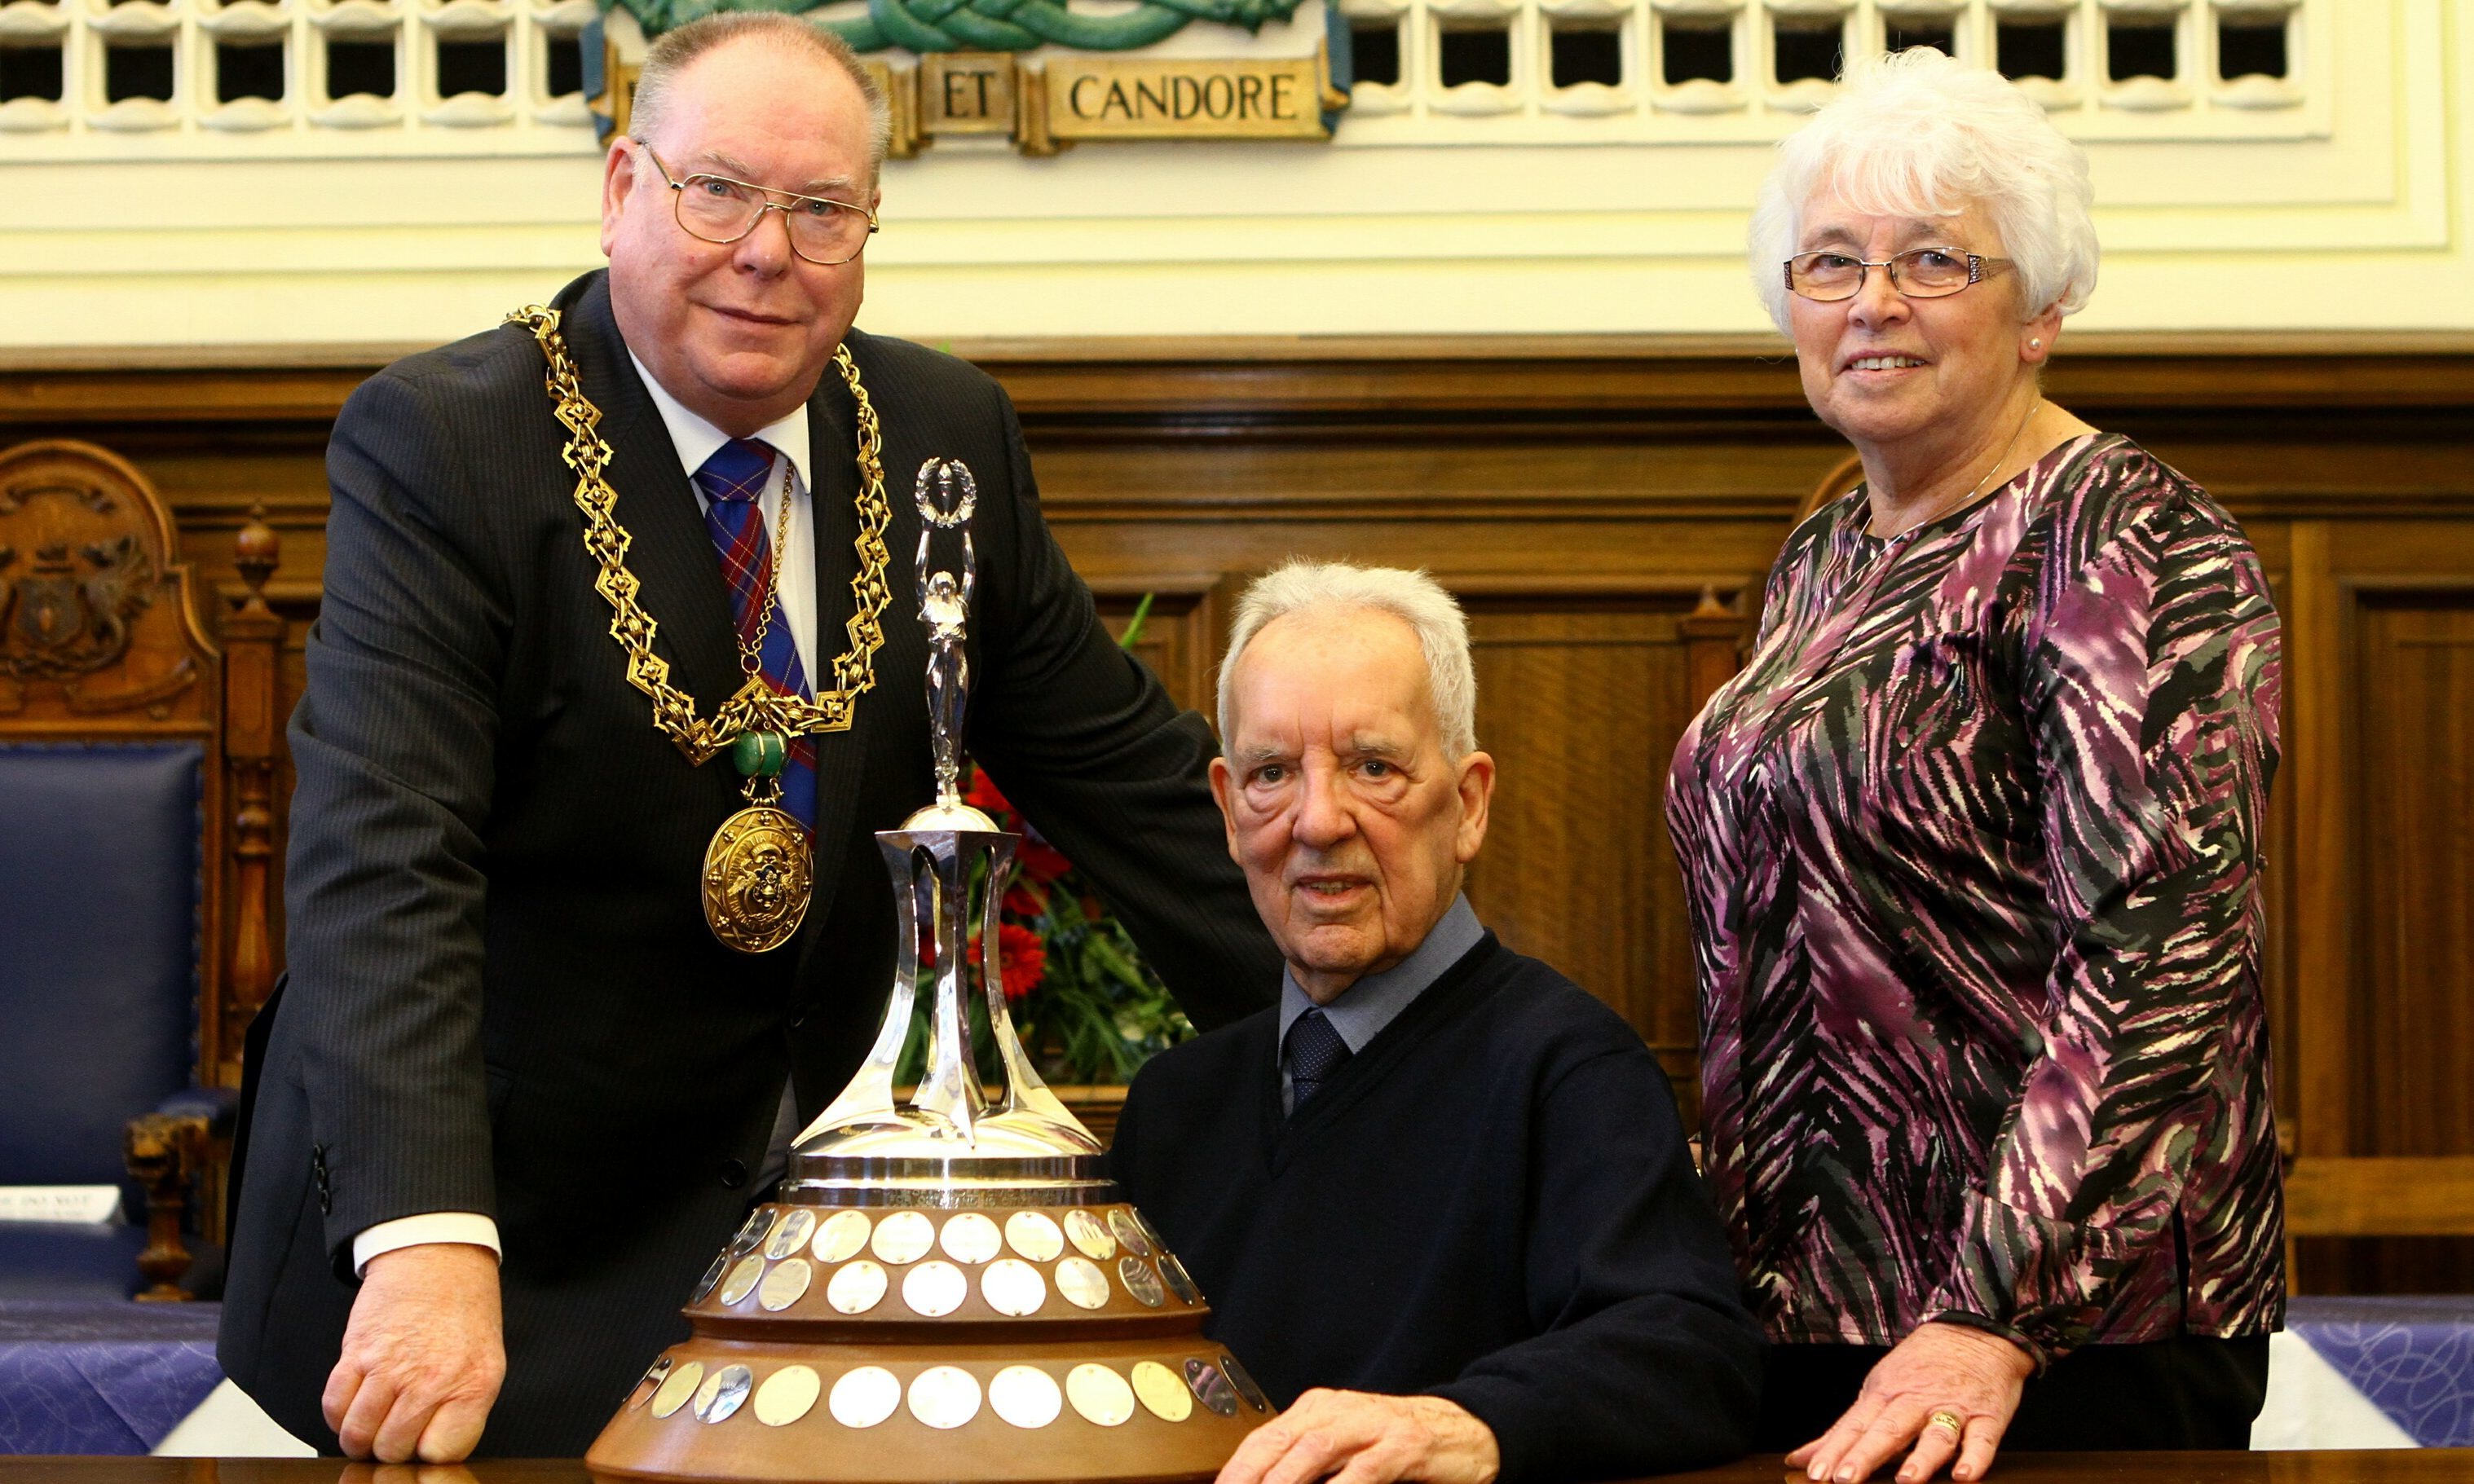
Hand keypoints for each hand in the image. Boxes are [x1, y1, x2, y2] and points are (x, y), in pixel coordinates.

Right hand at [323, 1243, 505, 1462]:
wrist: (438, 1257)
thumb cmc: (464, 1311)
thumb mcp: (486, 1362)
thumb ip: (462, 1409)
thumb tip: (431, 1451)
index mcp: (473, 1385)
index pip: (442, 1454)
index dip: (430, 1452)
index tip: (426, 1441)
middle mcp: (432, 1380)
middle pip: (393, 1450)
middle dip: (391, 1448)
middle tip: (396, 1430)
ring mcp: (391, 1367)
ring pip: (358, 1435)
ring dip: (360, 1438)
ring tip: (371, 1426)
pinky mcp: (357, 1352)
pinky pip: (334, 1405)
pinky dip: (338, 1415)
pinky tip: (353, 1406)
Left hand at [1217, 1390, 1500, 1483]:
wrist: (1464, 1430)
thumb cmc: (1395, 1444)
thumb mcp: (1344, 1446)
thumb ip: (1306, 1464)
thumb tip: (1262, 1481)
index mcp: (1318, 1409)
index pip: (1263, 1438)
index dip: (1235, 1469)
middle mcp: (1338, 1410)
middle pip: (1279, 1442)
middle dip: (1249, 1476)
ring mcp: (1371, 1425)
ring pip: (1314, 1450)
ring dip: (1285, 1482)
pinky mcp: (1403, 1445)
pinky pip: (1365, 1470)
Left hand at [1786, 1322, 2032, 1483]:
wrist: (1974, 1330)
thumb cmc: (1919, 1367)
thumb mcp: (1877, 1388)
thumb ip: (1843, 1430)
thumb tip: (1799, 1458)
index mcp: (1885, 1395)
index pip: (1854, 1427)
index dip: (1834, 1451)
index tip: (1815, 1474)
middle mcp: (1915, 1402)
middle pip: (1888, 1431)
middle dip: (1865, 1455)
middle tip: (1845, 1479)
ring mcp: (1952, 1409)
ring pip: (1935, 1436)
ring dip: (1920, 1459)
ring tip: (1905, 1481)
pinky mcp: (1987, 1416)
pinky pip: (1982, 1439)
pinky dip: (1975, 1457)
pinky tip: (1964, 1476)